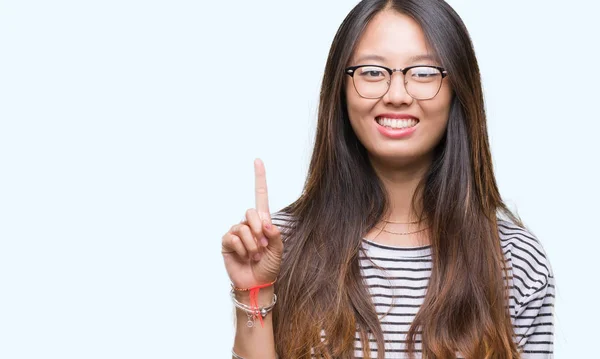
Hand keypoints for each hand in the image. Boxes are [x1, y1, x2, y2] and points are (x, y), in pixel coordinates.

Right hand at [221, 158, 282, 290]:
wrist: (257, 284)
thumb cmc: (269, 267)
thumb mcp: (278, 250)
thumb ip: (275, 234)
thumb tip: (264, 221)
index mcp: (263, 222)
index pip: (261, 196)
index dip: (259, 178)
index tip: (258, 160)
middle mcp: (248, 224)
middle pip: (251, 212)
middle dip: (259, 230)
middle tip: (262, 247)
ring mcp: (236, 232)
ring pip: (243, 228)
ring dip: (252, 245)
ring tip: (254, 256)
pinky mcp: (227, 242)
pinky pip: (233, 237)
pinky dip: (241, 248)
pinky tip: (243, 256)